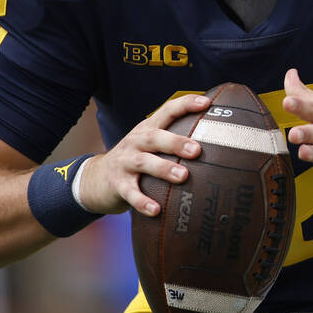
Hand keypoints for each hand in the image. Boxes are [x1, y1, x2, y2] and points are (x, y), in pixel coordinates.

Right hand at [76, 94, 207, 215]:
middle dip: (176, 142)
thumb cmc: (135, 159)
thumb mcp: (150, 144)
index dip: (186, 105)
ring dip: (164, 169)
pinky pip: (130, 194)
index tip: (207, 103)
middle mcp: (136, 142)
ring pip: (144, 163)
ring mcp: (125, 163)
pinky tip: (156, 210)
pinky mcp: (118, 185)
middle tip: (197, 150)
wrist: (96, 178)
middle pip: (155, 137)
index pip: (167, 111)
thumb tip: (217, 142)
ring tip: (183, 176)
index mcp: (147, 129)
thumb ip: (174, 140)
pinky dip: (142, 202)